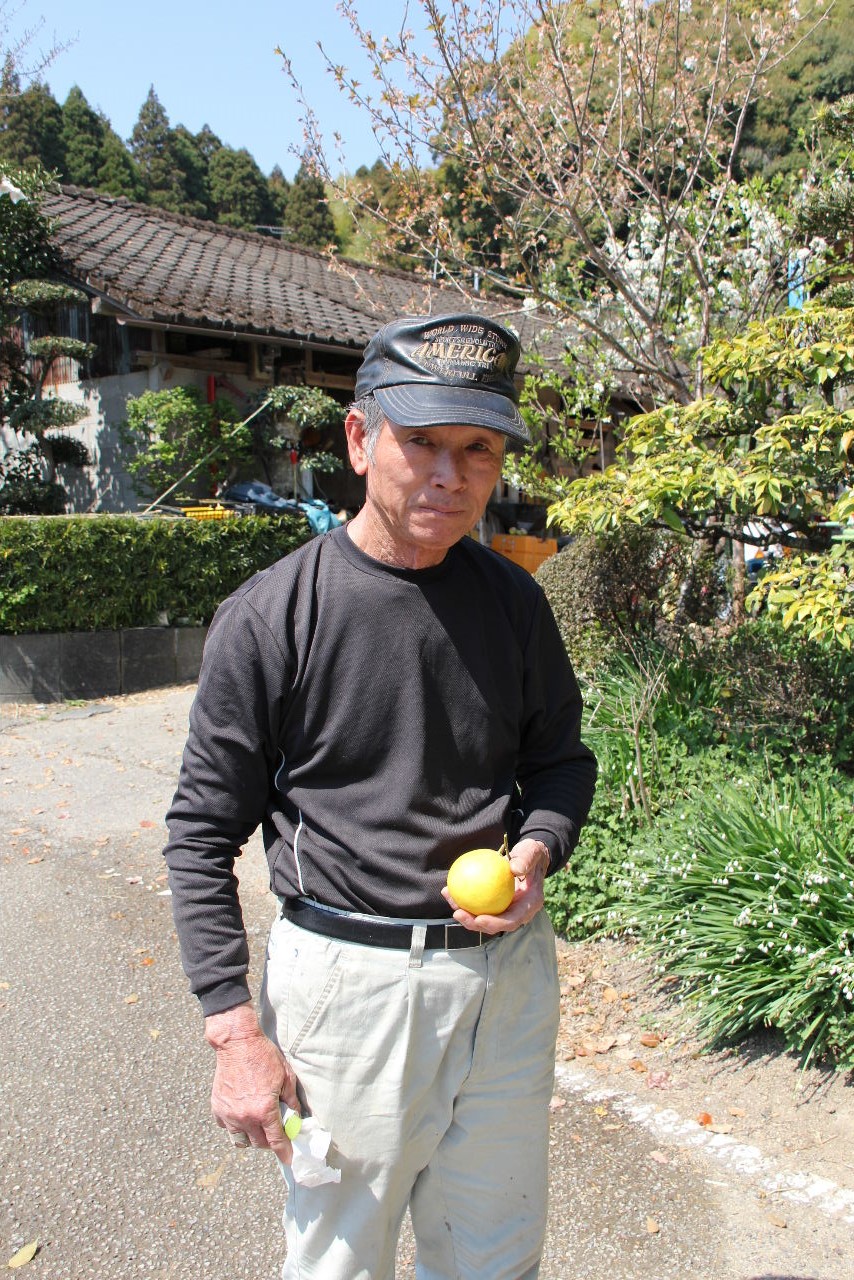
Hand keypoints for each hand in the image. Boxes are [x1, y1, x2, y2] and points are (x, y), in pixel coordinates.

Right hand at [204, 1002, 300, 1163]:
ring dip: (251, 1138)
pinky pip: (227, 1128)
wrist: (237, 1043)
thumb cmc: (263, 1057)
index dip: (284, 1152)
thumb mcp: (286, 1077)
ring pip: (241, 1141)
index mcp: (264, 1110)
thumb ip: (291, 1101)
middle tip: (275, 1132)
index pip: (276, 1141)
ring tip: (258, 1126)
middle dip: (269, 1142)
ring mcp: (229, 1114)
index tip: (288, 1159)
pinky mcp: (217, 1108)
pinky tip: (242, 1115)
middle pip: (258, 1144)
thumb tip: (295, 1118)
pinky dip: (235, 1126)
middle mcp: (245, 1116)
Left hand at [441, 838, 549, 935]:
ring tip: (449, 897)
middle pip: (493, 925)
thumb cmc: (531, 854)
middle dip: (474, 923)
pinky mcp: (494, 903)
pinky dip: (463, 899)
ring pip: (482, 917)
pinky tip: (448, 888)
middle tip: (458, 913)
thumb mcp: (531, 852)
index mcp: (529, 905)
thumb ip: (525, 860)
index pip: (511, 921)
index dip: (495, 924)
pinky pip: (477, 904)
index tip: (479, 919)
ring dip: (463, 912)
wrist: (528, 857)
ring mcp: (504, 909)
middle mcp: (516, 912)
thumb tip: (515, 869)